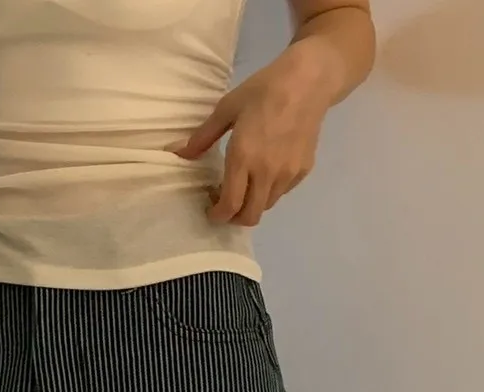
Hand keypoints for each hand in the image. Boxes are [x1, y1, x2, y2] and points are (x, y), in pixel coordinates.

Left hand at [173, 42, 339, 226]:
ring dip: (252, 204)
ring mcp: (287, 174)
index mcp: (244, 158)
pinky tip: (265, 172)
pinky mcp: (303, 171)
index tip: (210, 209)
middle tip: (225, 204)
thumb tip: (176, 153)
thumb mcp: (227, 108)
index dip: (217, 215)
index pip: (230, 206)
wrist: (308, 81)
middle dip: (234, 218)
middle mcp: (266, 173)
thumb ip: (202, 137)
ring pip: (266, 206)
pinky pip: (282, 192)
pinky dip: (269, 191)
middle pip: (250, 216)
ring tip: (245, 185)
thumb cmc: (263, 90)